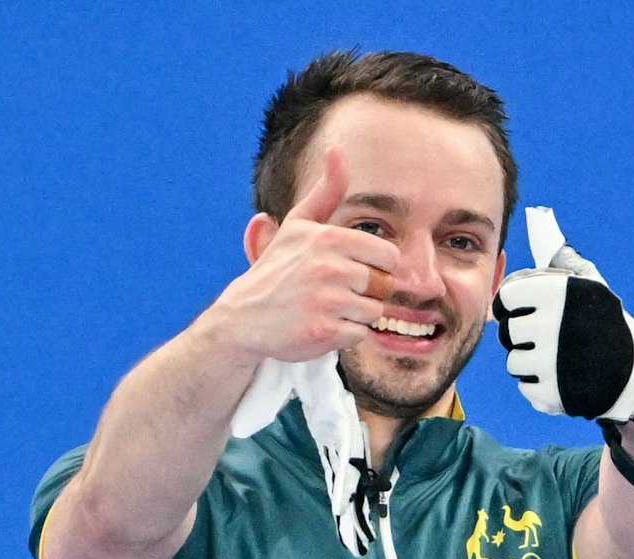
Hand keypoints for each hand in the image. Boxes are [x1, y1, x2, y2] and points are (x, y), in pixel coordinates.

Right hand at [202, 147, 398, 364]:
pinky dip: (344, 334)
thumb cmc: (279, 268)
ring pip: (374, 311)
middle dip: (366, 292)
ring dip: (355, 314)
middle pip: (384, 285)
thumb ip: (325, 192)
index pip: (389, 256)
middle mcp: (328, 266)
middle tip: (333, 292)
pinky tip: (320, 325)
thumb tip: (336, 149)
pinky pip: (360, 334)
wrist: (243, 316)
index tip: (350, 269)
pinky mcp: (324, 331)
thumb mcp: (299, 225)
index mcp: (328, 238)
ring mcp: (326, 300)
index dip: (375, 266)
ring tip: (325, 308)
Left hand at [494, 253, 633, 429]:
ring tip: (553, 360)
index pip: (506, 297)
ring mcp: (552, 362)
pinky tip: (560, 379)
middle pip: (507, 332)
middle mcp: (553, 325)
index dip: (510, 306)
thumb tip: (542, 219)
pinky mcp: (554, 393)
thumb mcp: (591, 285)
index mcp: (557, 293)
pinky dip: (539, 386)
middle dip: (521, 336)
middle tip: (543, 339)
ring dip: (529, 363)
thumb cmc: (606, 324)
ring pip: (514, 362)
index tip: (521, 313)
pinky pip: (526, 387)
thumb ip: (562, 259)